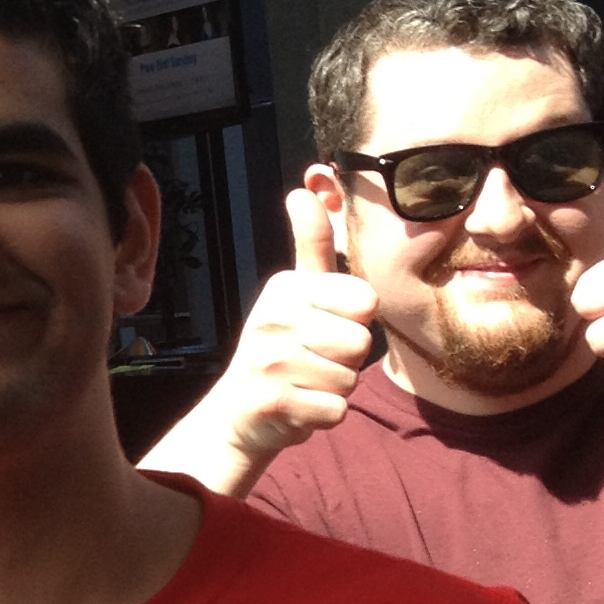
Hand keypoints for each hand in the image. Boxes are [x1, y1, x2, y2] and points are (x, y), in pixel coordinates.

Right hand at [207, 190, 378, 461]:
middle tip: (312, 360)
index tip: (323, 326)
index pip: (365, 301)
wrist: (238, 412)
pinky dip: (323, 414)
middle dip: (346, 360)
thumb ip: (311, 242)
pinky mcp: (273, 402)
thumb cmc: (280, 348)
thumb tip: (303, 189)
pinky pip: (336, 410)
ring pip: (350, 379)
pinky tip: (298, 405)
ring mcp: (270, 362)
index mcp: (286, 287)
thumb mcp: (296, 290)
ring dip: (335, 388)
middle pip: (360, 342)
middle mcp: (273, 319)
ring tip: (304, 382)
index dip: (354, 321)